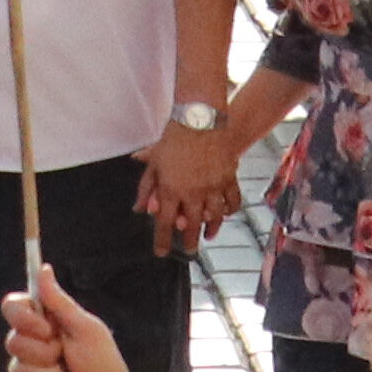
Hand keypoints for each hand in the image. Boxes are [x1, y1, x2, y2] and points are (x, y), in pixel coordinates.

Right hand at [0, 276, 141, 371]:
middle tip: (66, 358)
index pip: (12, 307)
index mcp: (42, 324)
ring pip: (19, 370)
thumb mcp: (86, 329)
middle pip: (13, 341)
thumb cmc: (102, 364)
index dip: (23, 317)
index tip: (46, 328)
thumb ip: (60, 302)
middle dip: (46, 353)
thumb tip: (43, 268)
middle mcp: (29, 345)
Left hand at [141, 122, 236, 244]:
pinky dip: (229, 211)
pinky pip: (232, 201)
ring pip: (214, 218)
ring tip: (208, 237)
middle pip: (191, 226)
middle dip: (189, 242)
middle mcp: (192, 192)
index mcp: (170, 189)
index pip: (163, 223)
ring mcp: (213, 186)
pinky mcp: (229, 178)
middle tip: (189, 251)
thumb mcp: (154, 162)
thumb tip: (139, 209)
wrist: (200, 118)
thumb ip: (146, 188)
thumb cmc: (174, 138)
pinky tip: (225, 214)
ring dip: (211, 230)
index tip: (161, 253)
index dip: (161, 241)